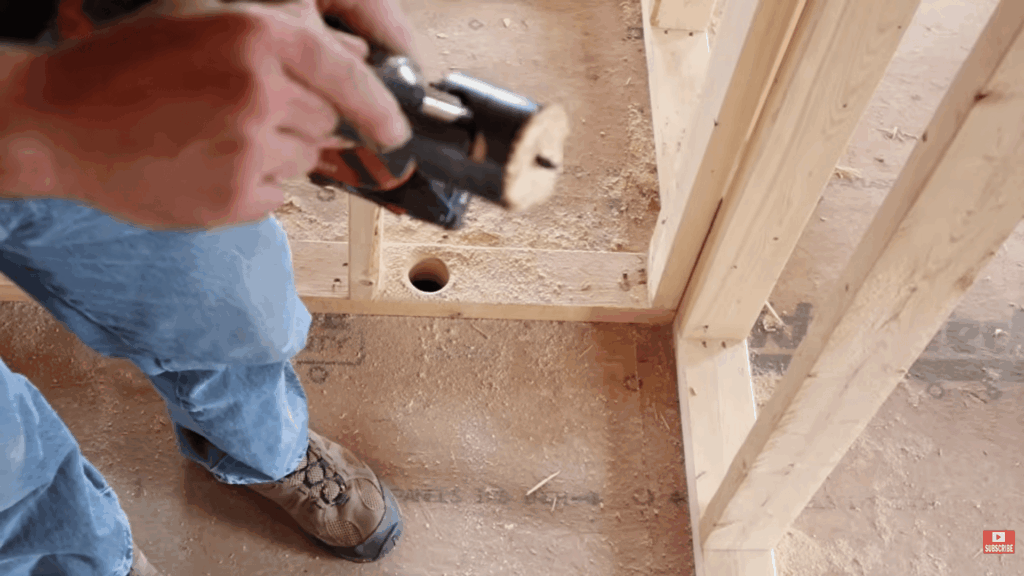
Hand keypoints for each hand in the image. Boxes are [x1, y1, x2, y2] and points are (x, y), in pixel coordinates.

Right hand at [0, 3, 412, 228]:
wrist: (60, 121)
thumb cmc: (128, 67)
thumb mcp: (205, 22)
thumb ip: (285, 35)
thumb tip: (356, 58)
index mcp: (257, 37)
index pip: (351, 77)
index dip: (382, 107)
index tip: (397, 130)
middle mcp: (260, 92)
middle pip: (329, 121)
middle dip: (303, 119)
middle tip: (245, 112)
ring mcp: (247, 149)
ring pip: (305, 160)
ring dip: (277, 152)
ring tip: (216, 135)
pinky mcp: (234, 198)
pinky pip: (276, 195)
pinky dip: (254, 186)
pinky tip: (207, 165)